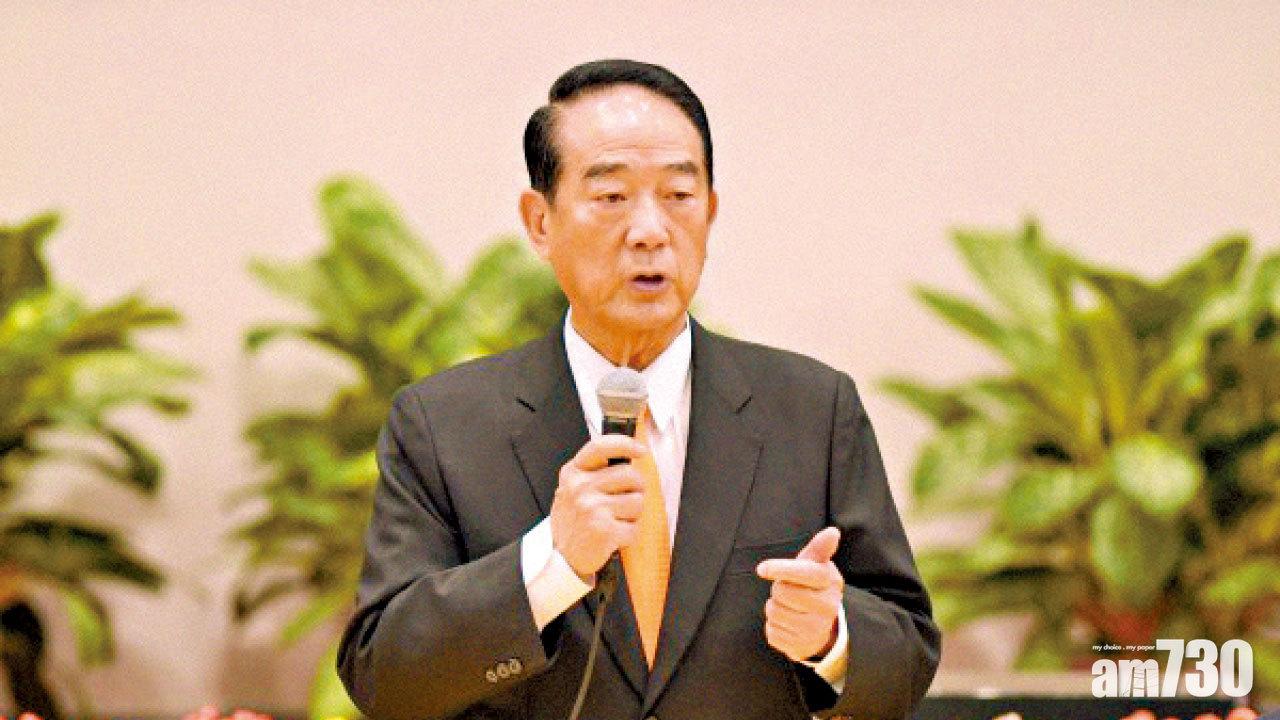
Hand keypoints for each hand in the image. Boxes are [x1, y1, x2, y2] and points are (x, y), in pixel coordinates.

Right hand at [549, 434, 647, 578]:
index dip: (625, 444)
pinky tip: (614, 537)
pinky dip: (629, 535)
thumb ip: (594, 472)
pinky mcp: (604, 530)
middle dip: (636, 489)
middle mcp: (580, 487)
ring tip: (614, 521)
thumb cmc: (574, 522)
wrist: (564, 559)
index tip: (640, 450)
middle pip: (631, 475)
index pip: (600, 447)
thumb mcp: (572, 489)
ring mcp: (592, 508)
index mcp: (573, 473)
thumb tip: (628, 455)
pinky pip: (635, 527)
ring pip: (638, 501)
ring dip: (632, 515)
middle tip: (624, 502)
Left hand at [755, 526, 842, 661]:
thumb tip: (833, 531)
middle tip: (789, 590)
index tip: (762, 568)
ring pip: (774, 612)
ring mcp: (815, 630)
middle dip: (779, 588)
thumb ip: (820, 548)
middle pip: (782, 592)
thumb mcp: (817, 566)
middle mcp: (827, 608)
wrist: (825, 627)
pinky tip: (788, 624)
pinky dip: (774, 625)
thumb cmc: (814, 587)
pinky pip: (771, 632)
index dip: (781, 569)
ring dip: (775, 607)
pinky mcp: (800, 648)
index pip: (804, 573)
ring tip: (789, 607)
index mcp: (830, 583)